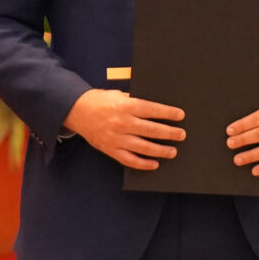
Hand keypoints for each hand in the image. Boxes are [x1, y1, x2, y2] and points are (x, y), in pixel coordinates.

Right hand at [67, 88, 185, 171]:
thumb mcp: (119, 95)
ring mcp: (116, 138)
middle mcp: (122, 123)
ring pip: (142, 147)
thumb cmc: (101, 100)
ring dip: (160, 150)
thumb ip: (135, 101)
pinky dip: (142, 163)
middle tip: (181, 135)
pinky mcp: (110, 149)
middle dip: (169, 133)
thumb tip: (157, 109)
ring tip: (172, 152)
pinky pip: (129, 160)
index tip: (181, 116)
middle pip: (151, 130)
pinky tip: (154, 164)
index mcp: (125, 106)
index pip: (152, 110)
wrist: (76, 111)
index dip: (168, 113)